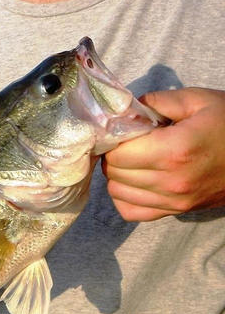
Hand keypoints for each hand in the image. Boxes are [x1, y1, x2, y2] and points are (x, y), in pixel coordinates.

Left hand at [102, 87, 224, 220]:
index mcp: (174, 150)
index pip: (118, 154)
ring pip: (117, 192)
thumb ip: (159, 101)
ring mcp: (174, 200)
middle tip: (126, 143)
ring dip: (117, 176)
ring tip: (131, 160)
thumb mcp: (199, 100)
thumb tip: (126, 109)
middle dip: (113, 156)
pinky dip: (125, 197)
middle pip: (115, 173)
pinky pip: (130, 212)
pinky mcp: (176, 211)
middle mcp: (171, 180)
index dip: (114, 140)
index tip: (122, 131)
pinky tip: (135, 181)